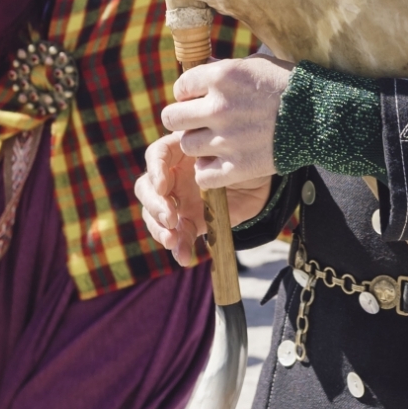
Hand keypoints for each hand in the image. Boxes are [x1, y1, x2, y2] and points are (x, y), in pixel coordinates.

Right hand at [136, 135, 273, 266]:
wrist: (261, 185)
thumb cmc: (245, 161)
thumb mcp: (232, 157)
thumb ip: (213, 163)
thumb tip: (198, 172)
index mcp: (181, 151)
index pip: (157, 154)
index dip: (155, 170)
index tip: (163, 187)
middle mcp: (173, 175)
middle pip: (146, 187)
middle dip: (155, 205)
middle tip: (171, 218)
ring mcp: (176, 200)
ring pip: (153, 214)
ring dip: (159, 229)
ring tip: (172, 240)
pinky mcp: (186, 222)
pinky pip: (176, 236)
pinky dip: (178, 248)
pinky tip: (183, 257)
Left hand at [160, 56, 290, 188]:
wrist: (320, 117)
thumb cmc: (288, 86)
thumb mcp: (255, 65)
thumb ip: (223, 69)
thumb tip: (199, 70)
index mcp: (221, 76)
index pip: (180, 87)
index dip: (189, 94)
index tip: (201, 99)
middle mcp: (218, 107)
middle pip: (172, 118)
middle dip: (184, 120)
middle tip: (199, 123)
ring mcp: (227, 139)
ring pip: (186, 146)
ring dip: (198, 145)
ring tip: (216, 142)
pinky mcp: (238, 167)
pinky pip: (202, 175)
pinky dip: (208, 172)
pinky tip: (221, 163)